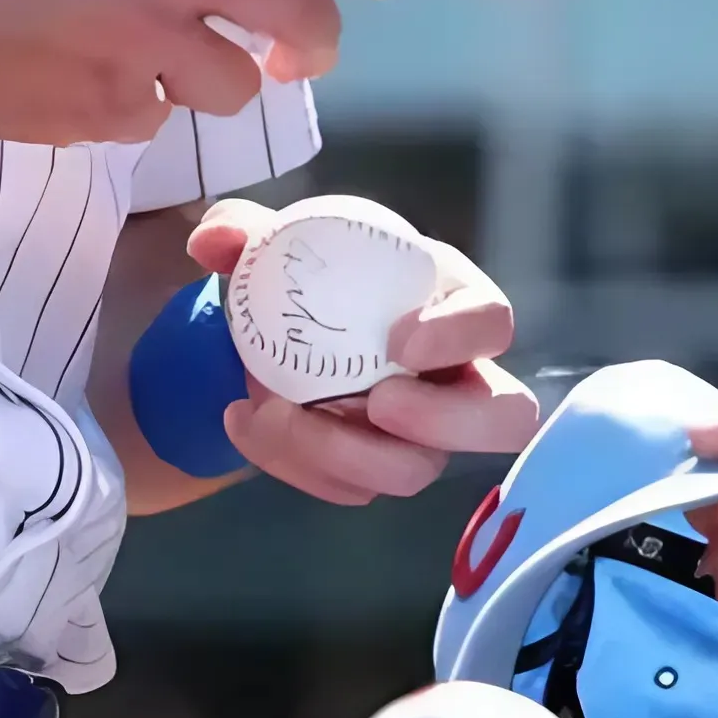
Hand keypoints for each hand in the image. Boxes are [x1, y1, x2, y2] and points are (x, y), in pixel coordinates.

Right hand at [0, 0, 339, 144]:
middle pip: (302, 7)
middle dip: (317, 36)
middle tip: (298, 50)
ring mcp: (145, 41)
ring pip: (237, 83)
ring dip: (210, 79)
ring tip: (151, 58)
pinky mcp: (114, 106)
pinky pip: (160, 115)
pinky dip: (135, 104)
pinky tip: (88, 75)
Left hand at [183, 207, 536, 504]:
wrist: (272, 329)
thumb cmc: (306, 273)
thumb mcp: (272, 240)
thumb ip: (242, 228)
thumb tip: (213, 241)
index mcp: (447, 301)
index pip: (493, 319)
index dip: (462, 336)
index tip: (401, 340)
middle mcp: (454, 375)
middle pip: (505, 418)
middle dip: (448, 422)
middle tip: (379, 403)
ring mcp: (422, 434)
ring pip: (417, 470)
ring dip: (346, 454)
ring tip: (277, 415)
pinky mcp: (377, 469)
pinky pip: (354, 489)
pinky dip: (298, 466)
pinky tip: (245, 421)